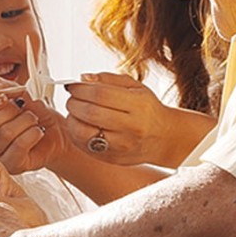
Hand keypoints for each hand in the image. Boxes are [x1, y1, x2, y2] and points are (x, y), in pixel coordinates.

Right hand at [0, 83, 65, 174]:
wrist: (53, 132)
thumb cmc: (30, 113)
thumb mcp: (15, 92)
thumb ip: (1, 87)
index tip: (4, 97)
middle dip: (8, 111)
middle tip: (22, 107)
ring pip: (4, 134)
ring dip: (25, 120)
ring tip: (33, 119)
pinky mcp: (12, 165)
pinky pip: (20, 145)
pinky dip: (33, 132)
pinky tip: (37, 130)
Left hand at [61, 72, 213, 166]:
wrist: (163, 137)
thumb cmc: (147, 109)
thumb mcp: (134, 87)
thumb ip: (108, 79)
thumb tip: (83, 78)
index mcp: (138, 105)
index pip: (101, 94)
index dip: (81, 89)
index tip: (72, 86)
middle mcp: (131, 127)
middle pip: (91, 113)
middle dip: (74, 103)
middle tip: (72, 99)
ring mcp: (121, 146)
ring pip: (84, 133)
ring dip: (72, 120)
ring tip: (75, 113)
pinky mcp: (113, 158)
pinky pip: (85, 147)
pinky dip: (76, 135)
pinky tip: (80, 126)